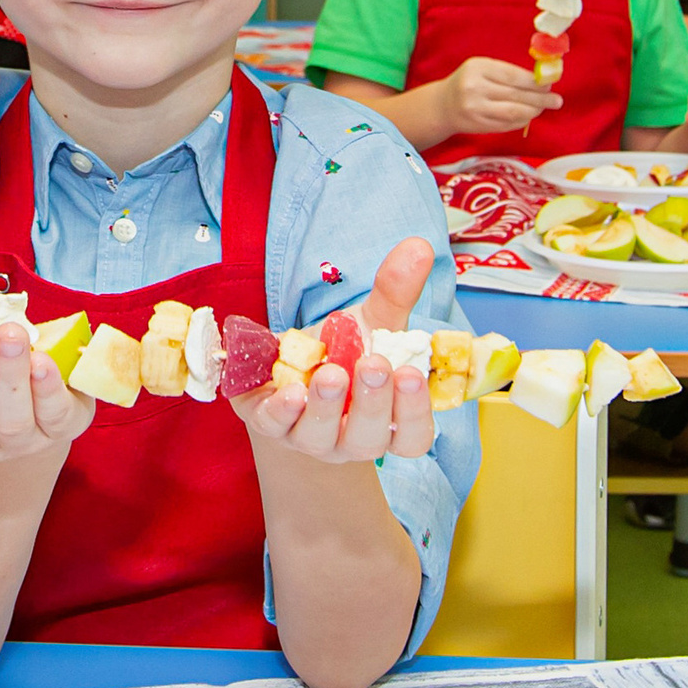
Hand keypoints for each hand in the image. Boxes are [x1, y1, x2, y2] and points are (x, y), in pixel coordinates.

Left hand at [232, 238, 437, 462]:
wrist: (288, 367)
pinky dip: (281, 409)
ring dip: (326, 405)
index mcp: (387, 423)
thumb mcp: (372, 322)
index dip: (413, 411)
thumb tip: (419, 247)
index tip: (410, 373)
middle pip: (368, 440)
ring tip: (331, 371)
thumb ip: (396, 291)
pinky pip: (274, 425)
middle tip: (373, 364)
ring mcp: (307, 438)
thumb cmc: (343, 353)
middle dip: (372, 403)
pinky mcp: (268, 424)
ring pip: (320, 436)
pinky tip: (289, 388)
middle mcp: (351, 440)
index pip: (412, 436)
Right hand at [444, 56, 560, 135]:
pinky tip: (528, 116)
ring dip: (533, 111)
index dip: (535, 82)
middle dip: (540, 99)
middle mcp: (474, 88)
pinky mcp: (478, 125)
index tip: (549, 85)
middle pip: (516, 95)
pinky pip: (507, 124)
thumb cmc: (469, 83)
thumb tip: (542, 83)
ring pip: (514, 112)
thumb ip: (508, 74)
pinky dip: (522, 120)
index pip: (513, 76)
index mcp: (478, 68)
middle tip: (556, 100)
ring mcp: (475, 108)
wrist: (442, 105)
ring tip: (543, 108)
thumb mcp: (483, 70)